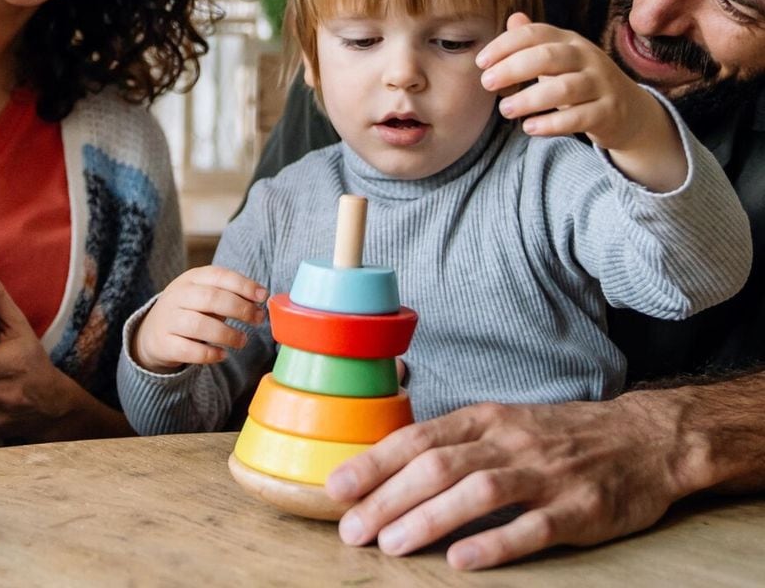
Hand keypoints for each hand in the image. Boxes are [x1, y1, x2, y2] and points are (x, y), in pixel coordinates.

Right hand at [132, 266, 266, 372]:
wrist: (152, 333)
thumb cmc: (189, 311)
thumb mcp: (204, 295)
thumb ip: (229, 295)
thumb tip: (259, 301)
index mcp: (191, 278)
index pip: (219, 275)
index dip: (243, 285)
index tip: (263, 296)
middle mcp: (178, 296)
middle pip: (212, 298)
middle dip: (240, 309)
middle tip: (257, 319)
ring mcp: (169, 320)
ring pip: (200, 325)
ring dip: (227, 334)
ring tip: (242, 340)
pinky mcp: (164, 344)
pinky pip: (189, 350)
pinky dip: (210, 354)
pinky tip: (223, 354)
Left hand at [326, 393, 691, 569]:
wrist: (644, 438)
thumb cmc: (560, 436)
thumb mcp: (504, 423)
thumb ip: (456, 443)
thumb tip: (391, 470)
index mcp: (485, 418)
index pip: (417, 438)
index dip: (374, 462)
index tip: (336, 488)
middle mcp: (508, 440)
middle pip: (437, 465)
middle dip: (387, 497)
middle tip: (351, 528)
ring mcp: (544, 474)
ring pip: (476, 491)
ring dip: (428, 518)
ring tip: (390, 544)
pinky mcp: (579, 509)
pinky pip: (531, 526)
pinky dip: (494, 544)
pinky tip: (461, 561)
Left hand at [477, 12, 684, 189]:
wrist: (629, 111)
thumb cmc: (581, 82)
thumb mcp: (559, 58)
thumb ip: (534, 42)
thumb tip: (512, 17)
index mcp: (569, 41)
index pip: (535, 34)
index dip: (505, 45)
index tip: (481, 62)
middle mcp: (587, 58)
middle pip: (547, 57)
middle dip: (512, 69)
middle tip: (486, 83)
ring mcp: (600, 85)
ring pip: (563, 88)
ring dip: (529, 99)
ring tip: (505, 110)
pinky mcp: (608, 112)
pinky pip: (578, 117)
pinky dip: (551, 124)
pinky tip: (529, 128)